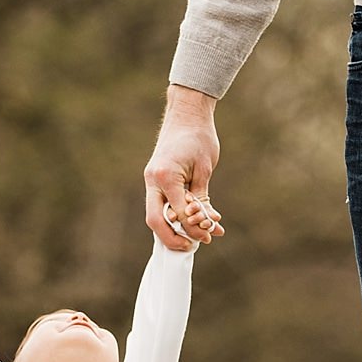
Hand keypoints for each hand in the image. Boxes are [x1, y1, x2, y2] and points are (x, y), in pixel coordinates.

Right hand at [144, 85, 223, 249]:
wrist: (187, 113)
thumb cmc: (199, 137)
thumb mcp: (205, 169)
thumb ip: (201, 198)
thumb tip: (206, 225)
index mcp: (166, 176)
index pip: (177, 213)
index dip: (193, 228)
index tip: (209, 236)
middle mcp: (153, 180)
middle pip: (155, 220)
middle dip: (171, 238)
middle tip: (190, 248)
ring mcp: (152, 180)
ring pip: (155, 214)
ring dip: (172, 229)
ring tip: (192, 239)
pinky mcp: (156, 179)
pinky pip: (161, 203)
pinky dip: (173, 215)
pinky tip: (189, 222)